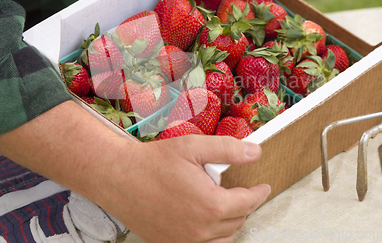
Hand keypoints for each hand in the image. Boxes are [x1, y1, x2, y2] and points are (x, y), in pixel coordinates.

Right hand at [108, 135, 270, 241]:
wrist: (117, 178)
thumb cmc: (152, 163)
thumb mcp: (193, 147)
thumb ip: (228, 150)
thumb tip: (255, 153)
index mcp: (210, 205)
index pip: (248, 203)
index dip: (259, 193)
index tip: (263, 188)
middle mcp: (200, 230)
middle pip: (237, 221)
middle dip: (244, 205)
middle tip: (242, 191)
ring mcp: (184, 241)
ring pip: (222, 238)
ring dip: (230, 223)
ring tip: (226, 206)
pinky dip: (211, 236)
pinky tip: (206, 221)